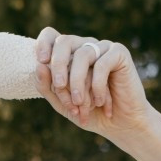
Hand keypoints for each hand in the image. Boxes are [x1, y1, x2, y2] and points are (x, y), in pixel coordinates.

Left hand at [33, 29, 160, 160]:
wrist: (121, 124)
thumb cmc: (90, 113)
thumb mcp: (63, 104)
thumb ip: (47, 87)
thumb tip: (39, 65)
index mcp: (68, 55)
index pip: (50, 36)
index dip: (42, 44)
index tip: (41, 62)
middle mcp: (84, 47)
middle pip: (64, 42)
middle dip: (58, 65)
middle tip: (59, 86)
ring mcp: (102, 48)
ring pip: (82, 55)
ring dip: (78, 83)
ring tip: (81, 104)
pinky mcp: (119, 53)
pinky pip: (101, 64)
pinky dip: (97, 86)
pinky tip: (101, 102)